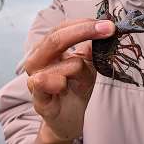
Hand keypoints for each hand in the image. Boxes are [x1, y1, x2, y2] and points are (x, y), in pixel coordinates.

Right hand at [25, 18, 114, 143]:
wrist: (68, 119)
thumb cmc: (75, 87)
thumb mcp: (88, 64)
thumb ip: (90, 48)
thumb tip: (102, 29)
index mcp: (47, 49)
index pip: (61, 28)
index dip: (84, 24)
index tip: (108, 24)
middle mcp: (37, 60)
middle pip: (55, 38)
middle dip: (83, 31)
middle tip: (108, 29)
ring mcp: (35, 79)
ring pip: (66, 64)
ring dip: (81, 71)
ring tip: (79, 82)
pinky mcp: (38, 99)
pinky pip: (45, 83)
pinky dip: (59, 82)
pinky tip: (63, 87)